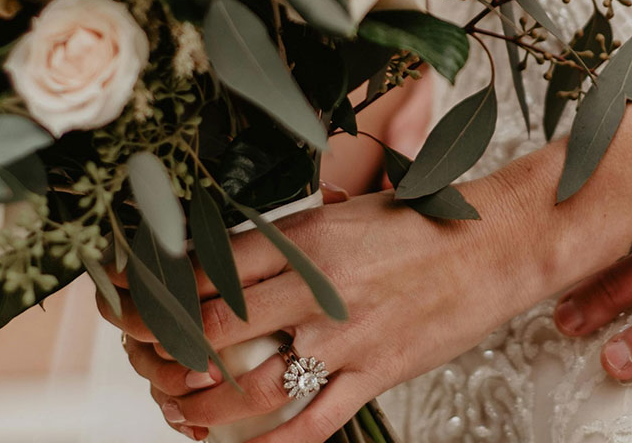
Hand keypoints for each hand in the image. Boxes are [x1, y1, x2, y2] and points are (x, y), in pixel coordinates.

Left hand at [104, 187, 538, 442]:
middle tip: (143, 360)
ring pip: (252, 387)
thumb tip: (226, 258)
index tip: (131, 302)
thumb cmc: (424, 222)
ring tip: (178, 409)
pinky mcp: (377, 374)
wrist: (500, 242)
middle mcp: (318, 287)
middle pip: (214, 328)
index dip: (159, 290)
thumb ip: (288, 239)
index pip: (208, 267)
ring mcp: (347, 337)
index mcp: (306, 236)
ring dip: (202, 407)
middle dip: (165, 351)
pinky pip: (312, 424)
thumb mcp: (344, 210)